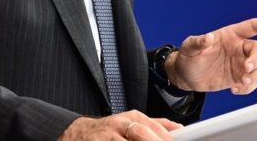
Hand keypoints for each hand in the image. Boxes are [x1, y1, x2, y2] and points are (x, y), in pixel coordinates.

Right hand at [57, 111, 181, 140]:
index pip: (154, 127)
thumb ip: (155, 125)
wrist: (78, 134)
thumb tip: (178, 129)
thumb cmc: (109, 131)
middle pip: (142, 134)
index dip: (166, 138)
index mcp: (133, 118)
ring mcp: (108, 136)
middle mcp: (121, 124)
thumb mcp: (132, 123)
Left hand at [166, 18, 256, 93]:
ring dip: (256, 75)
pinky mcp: (238, 78)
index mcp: (230, 35)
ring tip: (241, 83)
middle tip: (246, 69)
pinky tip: (236, 90)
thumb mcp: (189, 47)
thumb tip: (208, 37)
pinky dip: (249, 88)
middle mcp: (238, 48)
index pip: (252, 27)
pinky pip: (253, 82)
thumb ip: (198, 42)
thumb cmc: (188, 57)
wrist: (186, 76)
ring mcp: (240, 63)